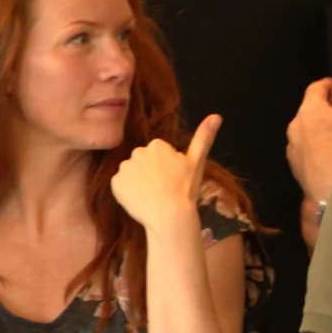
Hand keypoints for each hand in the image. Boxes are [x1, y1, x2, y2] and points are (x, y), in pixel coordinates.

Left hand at [111, 114, 220, 233]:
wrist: (169, 217)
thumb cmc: (185, 190)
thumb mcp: (197, 162)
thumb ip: (204, 137)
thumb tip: (216, 116)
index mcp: (157, 145)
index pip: (158, 155)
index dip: (167, 169)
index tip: (173, 180)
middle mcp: (137, 152)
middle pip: (143, 163)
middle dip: (151, 173)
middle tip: (164, 189)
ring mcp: (125, 168)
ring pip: (131, 173)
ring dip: (138, 182)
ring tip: (153, 196)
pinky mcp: (115, 183)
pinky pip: (120, 186)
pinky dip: (127, 193)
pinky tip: (140, 200)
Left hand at [286, 77, 331, 204]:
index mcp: (309, 110)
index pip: (315, 88)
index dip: (327, 85)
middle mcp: (295, 125)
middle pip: (309, 109)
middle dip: (324, 108)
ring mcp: (292, 145)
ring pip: (306, 129)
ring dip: (318, 127)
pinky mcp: (293, 163)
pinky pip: (304, 145)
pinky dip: (314, 144)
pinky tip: (329, 153)